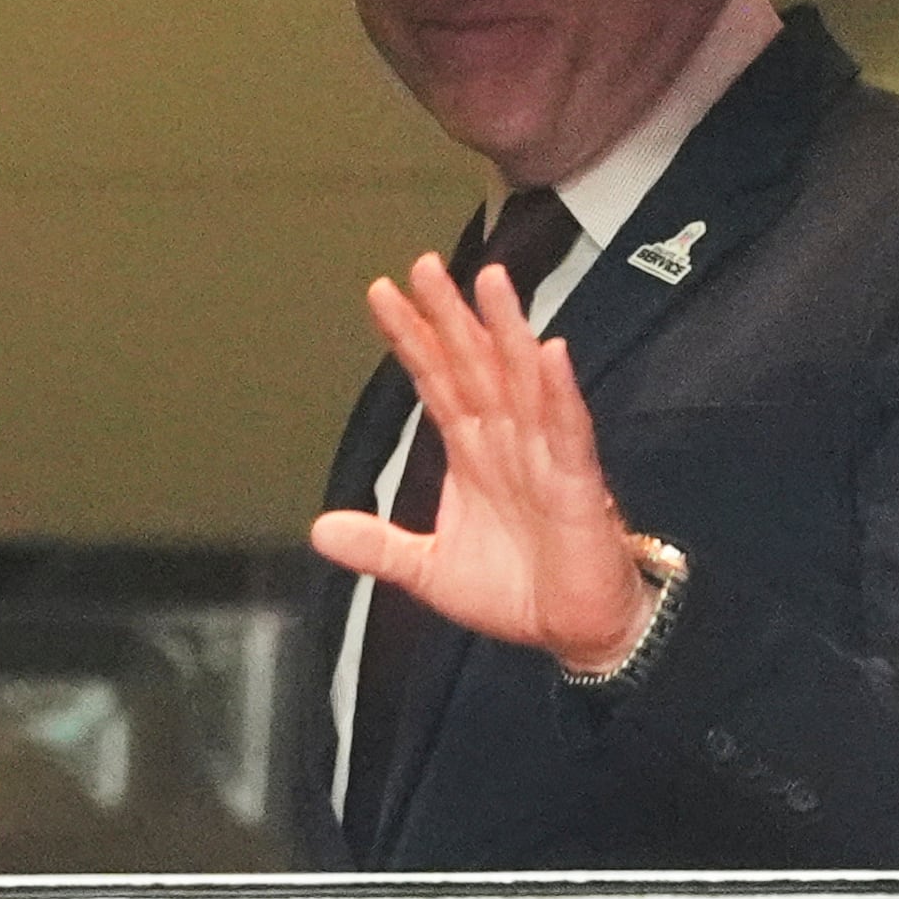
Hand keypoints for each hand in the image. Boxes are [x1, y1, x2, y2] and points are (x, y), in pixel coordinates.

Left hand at [313, 255, 659, 674]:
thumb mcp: (430, 572)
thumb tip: (320, 530)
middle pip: (474, 365)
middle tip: (424, 264)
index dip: (412, 337)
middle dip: (450, 316)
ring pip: (522, 382)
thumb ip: (380, 546)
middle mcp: (507, 443)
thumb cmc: (517, 591)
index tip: (383, 292)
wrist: (575, 634)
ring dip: (507, 333)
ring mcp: (544, 458)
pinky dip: (558, 395)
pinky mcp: (579, 487)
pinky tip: (550, 354)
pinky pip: (568, 434)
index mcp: (471, 452)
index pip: (437, 380)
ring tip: (491, 282)